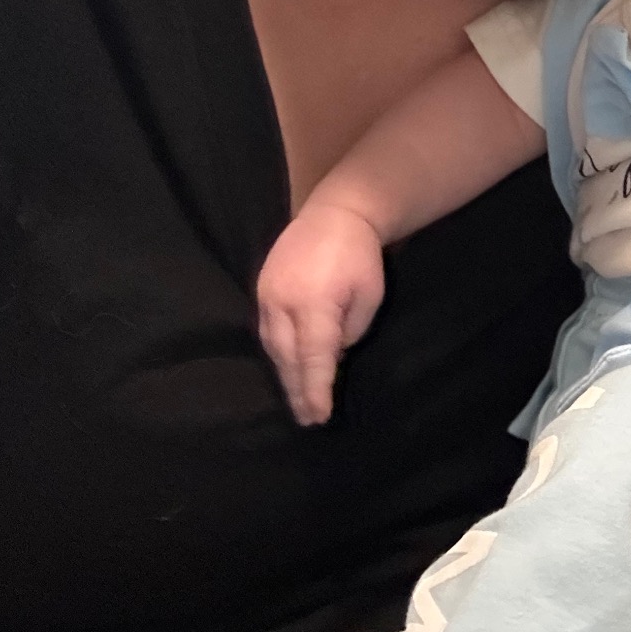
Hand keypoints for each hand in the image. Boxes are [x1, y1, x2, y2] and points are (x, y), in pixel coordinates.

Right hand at [256, 204, 387, 425]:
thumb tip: (332, 356)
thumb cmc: (361, 255)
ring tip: (298, 401)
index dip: (315, 389)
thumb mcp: (369, 296)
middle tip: (308, 419)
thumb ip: (350, 331)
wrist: (335, 212)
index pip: (313, 358)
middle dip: (298, 391)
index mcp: (314, 303)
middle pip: (287, 358)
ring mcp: (267, 294)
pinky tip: (287, 368)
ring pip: (273, 347)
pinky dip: (277, 353)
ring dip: (285, 376)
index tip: (319, 416)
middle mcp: (283, 302)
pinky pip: (267, 331)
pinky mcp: (261, 289)